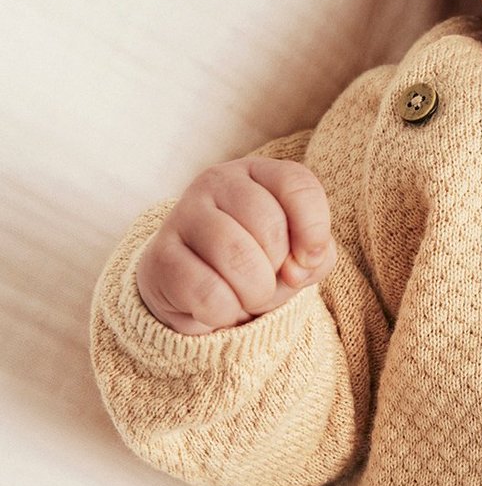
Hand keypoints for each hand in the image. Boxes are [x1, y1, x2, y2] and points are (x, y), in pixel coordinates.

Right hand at [135, 158, 336, 333]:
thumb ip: (317, 254)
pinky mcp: (160, 256)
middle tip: (263, 280)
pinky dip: (223, 312)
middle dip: (277, 270)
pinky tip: (214, 306)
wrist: (197, 297)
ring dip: (253, 293)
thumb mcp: (297, 257)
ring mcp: (183, 214)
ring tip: (243, 296)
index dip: (313, 230)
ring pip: (237, 257)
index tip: (306, 261)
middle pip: (269, 227)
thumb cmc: (256, 267)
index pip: (297, 184)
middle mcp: (216, 182)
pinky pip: (208, 293)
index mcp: (256, 173)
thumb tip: (298, 266)